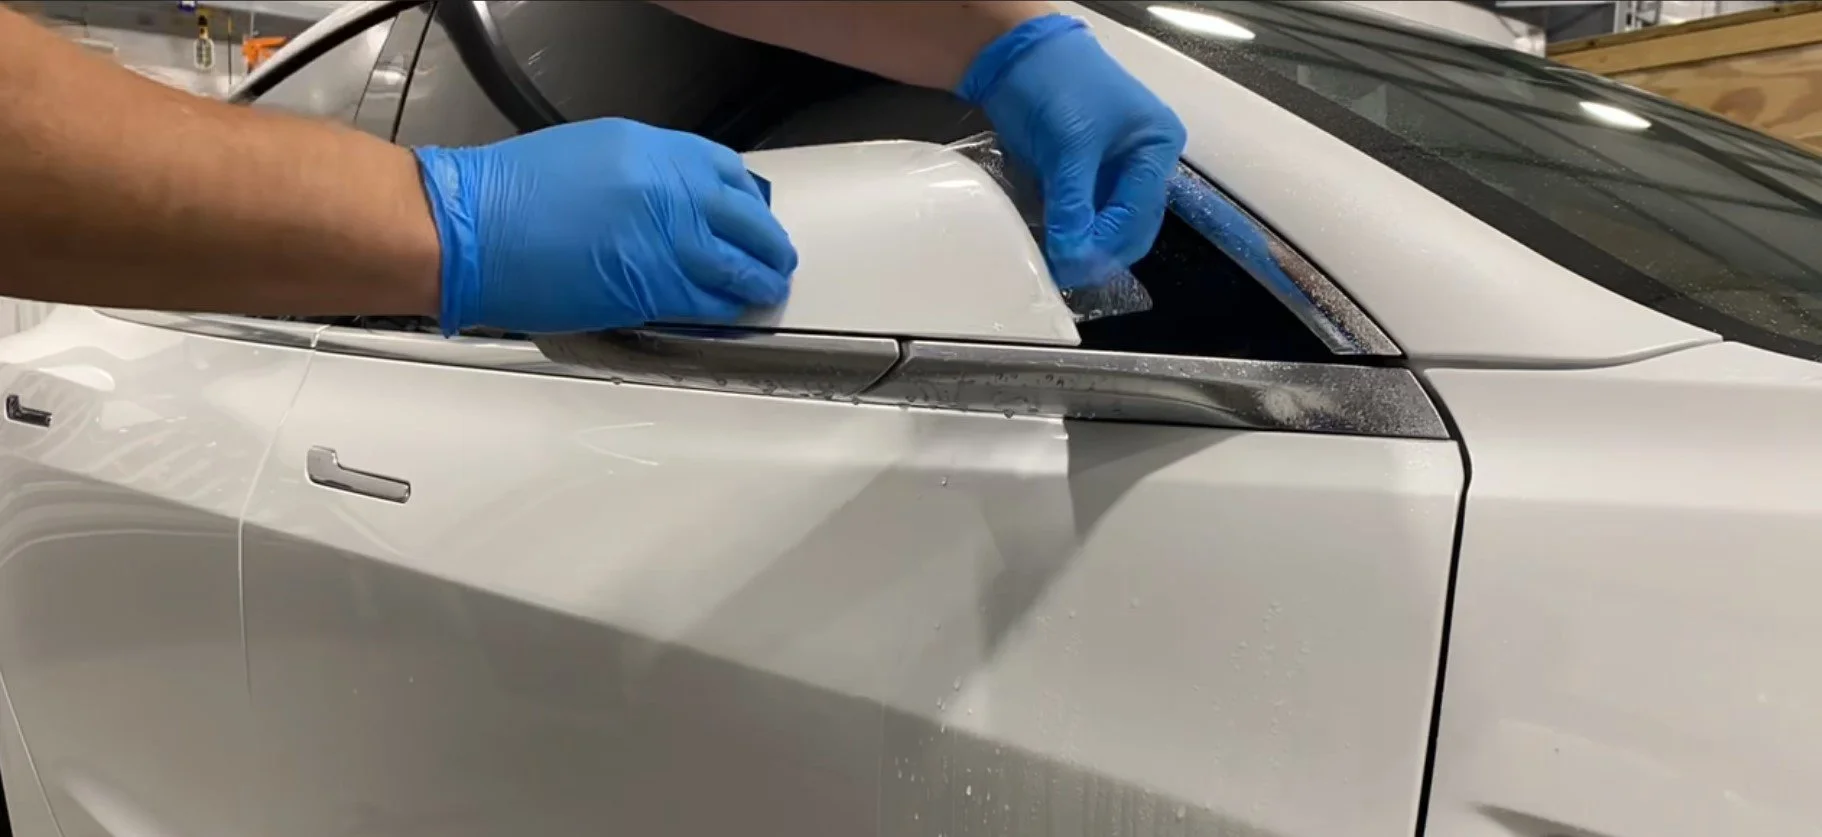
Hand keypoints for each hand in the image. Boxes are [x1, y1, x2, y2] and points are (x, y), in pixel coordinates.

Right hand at [413, 118, 795, 334]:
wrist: (469, 230)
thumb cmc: (509, 196)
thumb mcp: (592, 155)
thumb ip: (644, 176)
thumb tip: (678, 200)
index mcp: (652, 151)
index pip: (727, 172)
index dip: (749, 200)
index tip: (753, 214)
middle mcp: (668, 189)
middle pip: (746, 220)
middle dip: (768, 244)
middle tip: (776, 258)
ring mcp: (664, 239)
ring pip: (736, 265)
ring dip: (758, 281)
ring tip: (766, 289)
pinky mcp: (650, 287)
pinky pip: (707, 300)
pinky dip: (726, 308)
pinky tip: (734, 312)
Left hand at [959, 15, 1186, 288]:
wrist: (1015, 53)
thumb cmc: (1057, 83)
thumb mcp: (1070, 145)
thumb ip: (1073, 203)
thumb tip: (1073, 256)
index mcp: (1156, 148)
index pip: (1138, 213)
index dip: (1106, 244)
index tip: (1072, 266)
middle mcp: (1141, 164)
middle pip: (1129, 226)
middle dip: (1098, 251)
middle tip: (1063, 271)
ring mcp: (1111, 171)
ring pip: (1103, 226)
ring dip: (1080, 244)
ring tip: (1051, 260)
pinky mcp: (1081, 176)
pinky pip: (1079, 214)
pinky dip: (1065, 229)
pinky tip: (1046, 241)